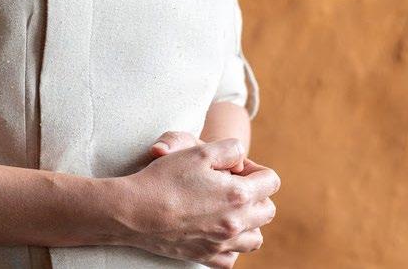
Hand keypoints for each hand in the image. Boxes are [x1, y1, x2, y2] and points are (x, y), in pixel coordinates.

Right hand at [112, 135, 278, 266]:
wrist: (136, 211)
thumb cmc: (166, 177)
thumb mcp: (199, 150)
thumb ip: (230, 149)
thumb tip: (241, 158)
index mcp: (239, 194)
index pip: (271, 181)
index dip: (255, 169)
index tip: (235, 167)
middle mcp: (236, 223)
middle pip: (268, 211)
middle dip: (256, 194)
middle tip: (230, 184)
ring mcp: (223, 244)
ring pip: (255, 237)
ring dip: (248, 221)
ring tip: (226, 207)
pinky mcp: (208, 258)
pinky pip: (233, 256)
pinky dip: (230, 244)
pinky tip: (214, 228)